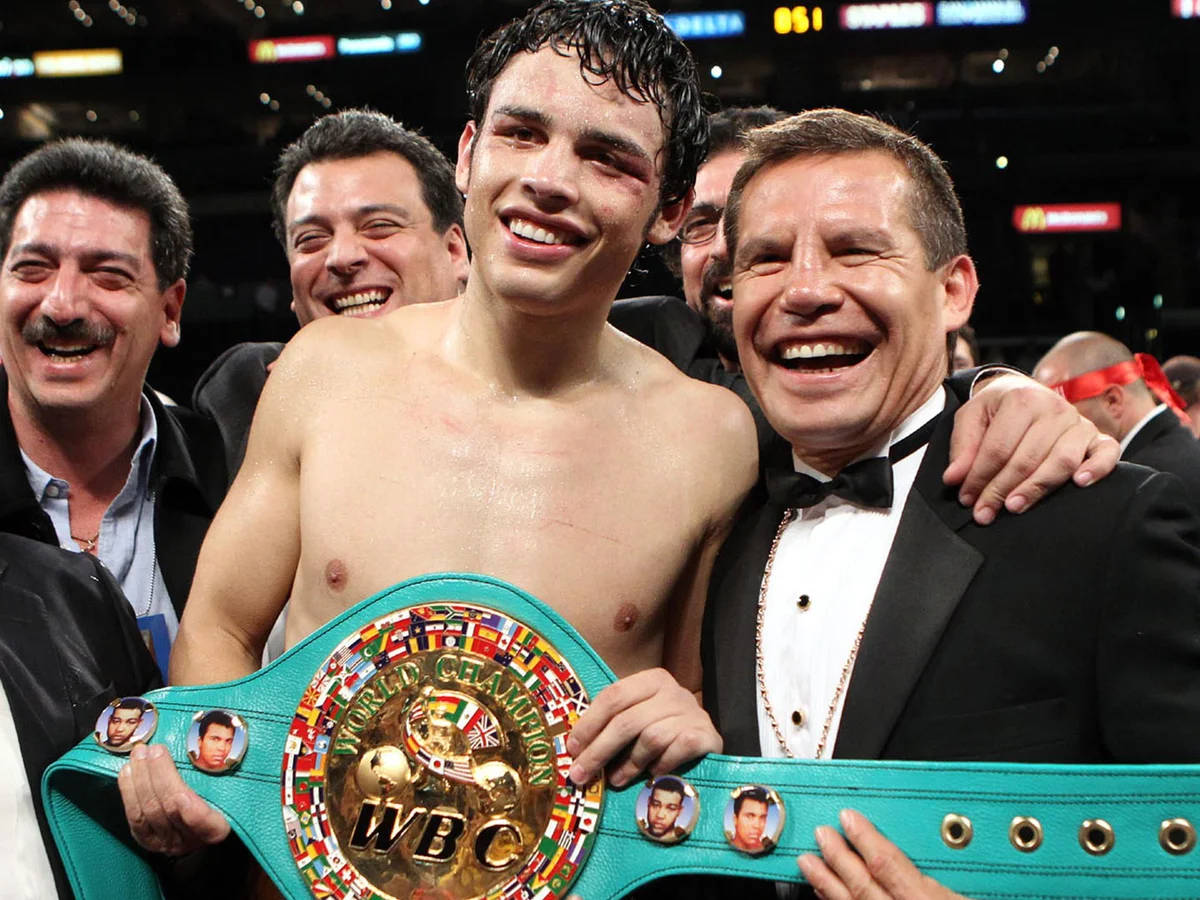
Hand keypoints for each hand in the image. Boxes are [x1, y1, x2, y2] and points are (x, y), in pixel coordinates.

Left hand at [118, 743, 230, 854]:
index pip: (201, 821)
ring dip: (140, 779)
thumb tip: (216, 742)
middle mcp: (187, 840)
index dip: (190, 809)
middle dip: (159, 777)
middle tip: (154, 750)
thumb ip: (218, 779)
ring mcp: (164, 841)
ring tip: (139, 754)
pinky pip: (133, 816)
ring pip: (147, 811)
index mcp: (214, 831)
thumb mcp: (226, 796)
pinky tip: (127, 771)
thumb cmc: (219, 806)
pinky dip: (128, 791)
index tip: (183, 793)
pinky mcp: (146, 839)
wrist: (200, 835)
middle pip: (169, 810)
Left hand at [565, 668, 720, 787]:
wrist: (708, 744)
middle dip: (599, 750)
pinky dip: (660, 765)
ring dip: (629, 763)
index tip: (573, 749)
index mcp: (652, 680)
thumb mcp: (638, 719)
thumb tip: (576, 749)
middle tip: (581, 775)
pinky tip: (652, 775)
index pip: (614, 696)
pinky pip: (676, 751)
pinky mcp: (707, 735)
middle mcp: (674, 691)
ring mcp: (693, 713)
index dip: (589, 723)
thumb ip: (613, 725)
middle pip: (627, 720)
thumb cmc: (665, 732)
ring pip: (650, 737)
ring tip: (616, 780)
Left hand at [798, 809, 966, 899]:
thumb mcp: (968, 899)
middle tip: (821, 833)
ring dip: (827, 884)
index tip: (849, 818)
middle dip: (838, 857)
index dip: (865, 838)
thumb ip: (940, 882)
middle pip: (863, 886)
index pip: (888, 865)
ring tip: (808, 863)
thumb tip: (916, 855)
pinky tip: (826, 898)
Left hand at [944, 373, 1118, 524]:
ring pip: (1061, 461)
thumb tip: (954, 478)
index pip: (998, 447)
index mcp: (1021, 399)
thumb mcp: (971, 418)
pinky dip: (1098, 468)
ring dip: (1037, 487)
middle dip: (1002, 489)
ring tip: (1015, 506)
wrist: (1023, 390)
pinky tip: (1080, 483)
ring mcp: (1078, 423)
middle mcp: (1054, 409)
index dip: (979, 477)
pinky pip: (1107, 453)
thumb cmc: (996, 409)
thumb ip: (962, 447)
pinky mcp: (1097, 436)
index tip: (967, 498)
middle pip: (1027, 458)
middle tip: (985, 512)